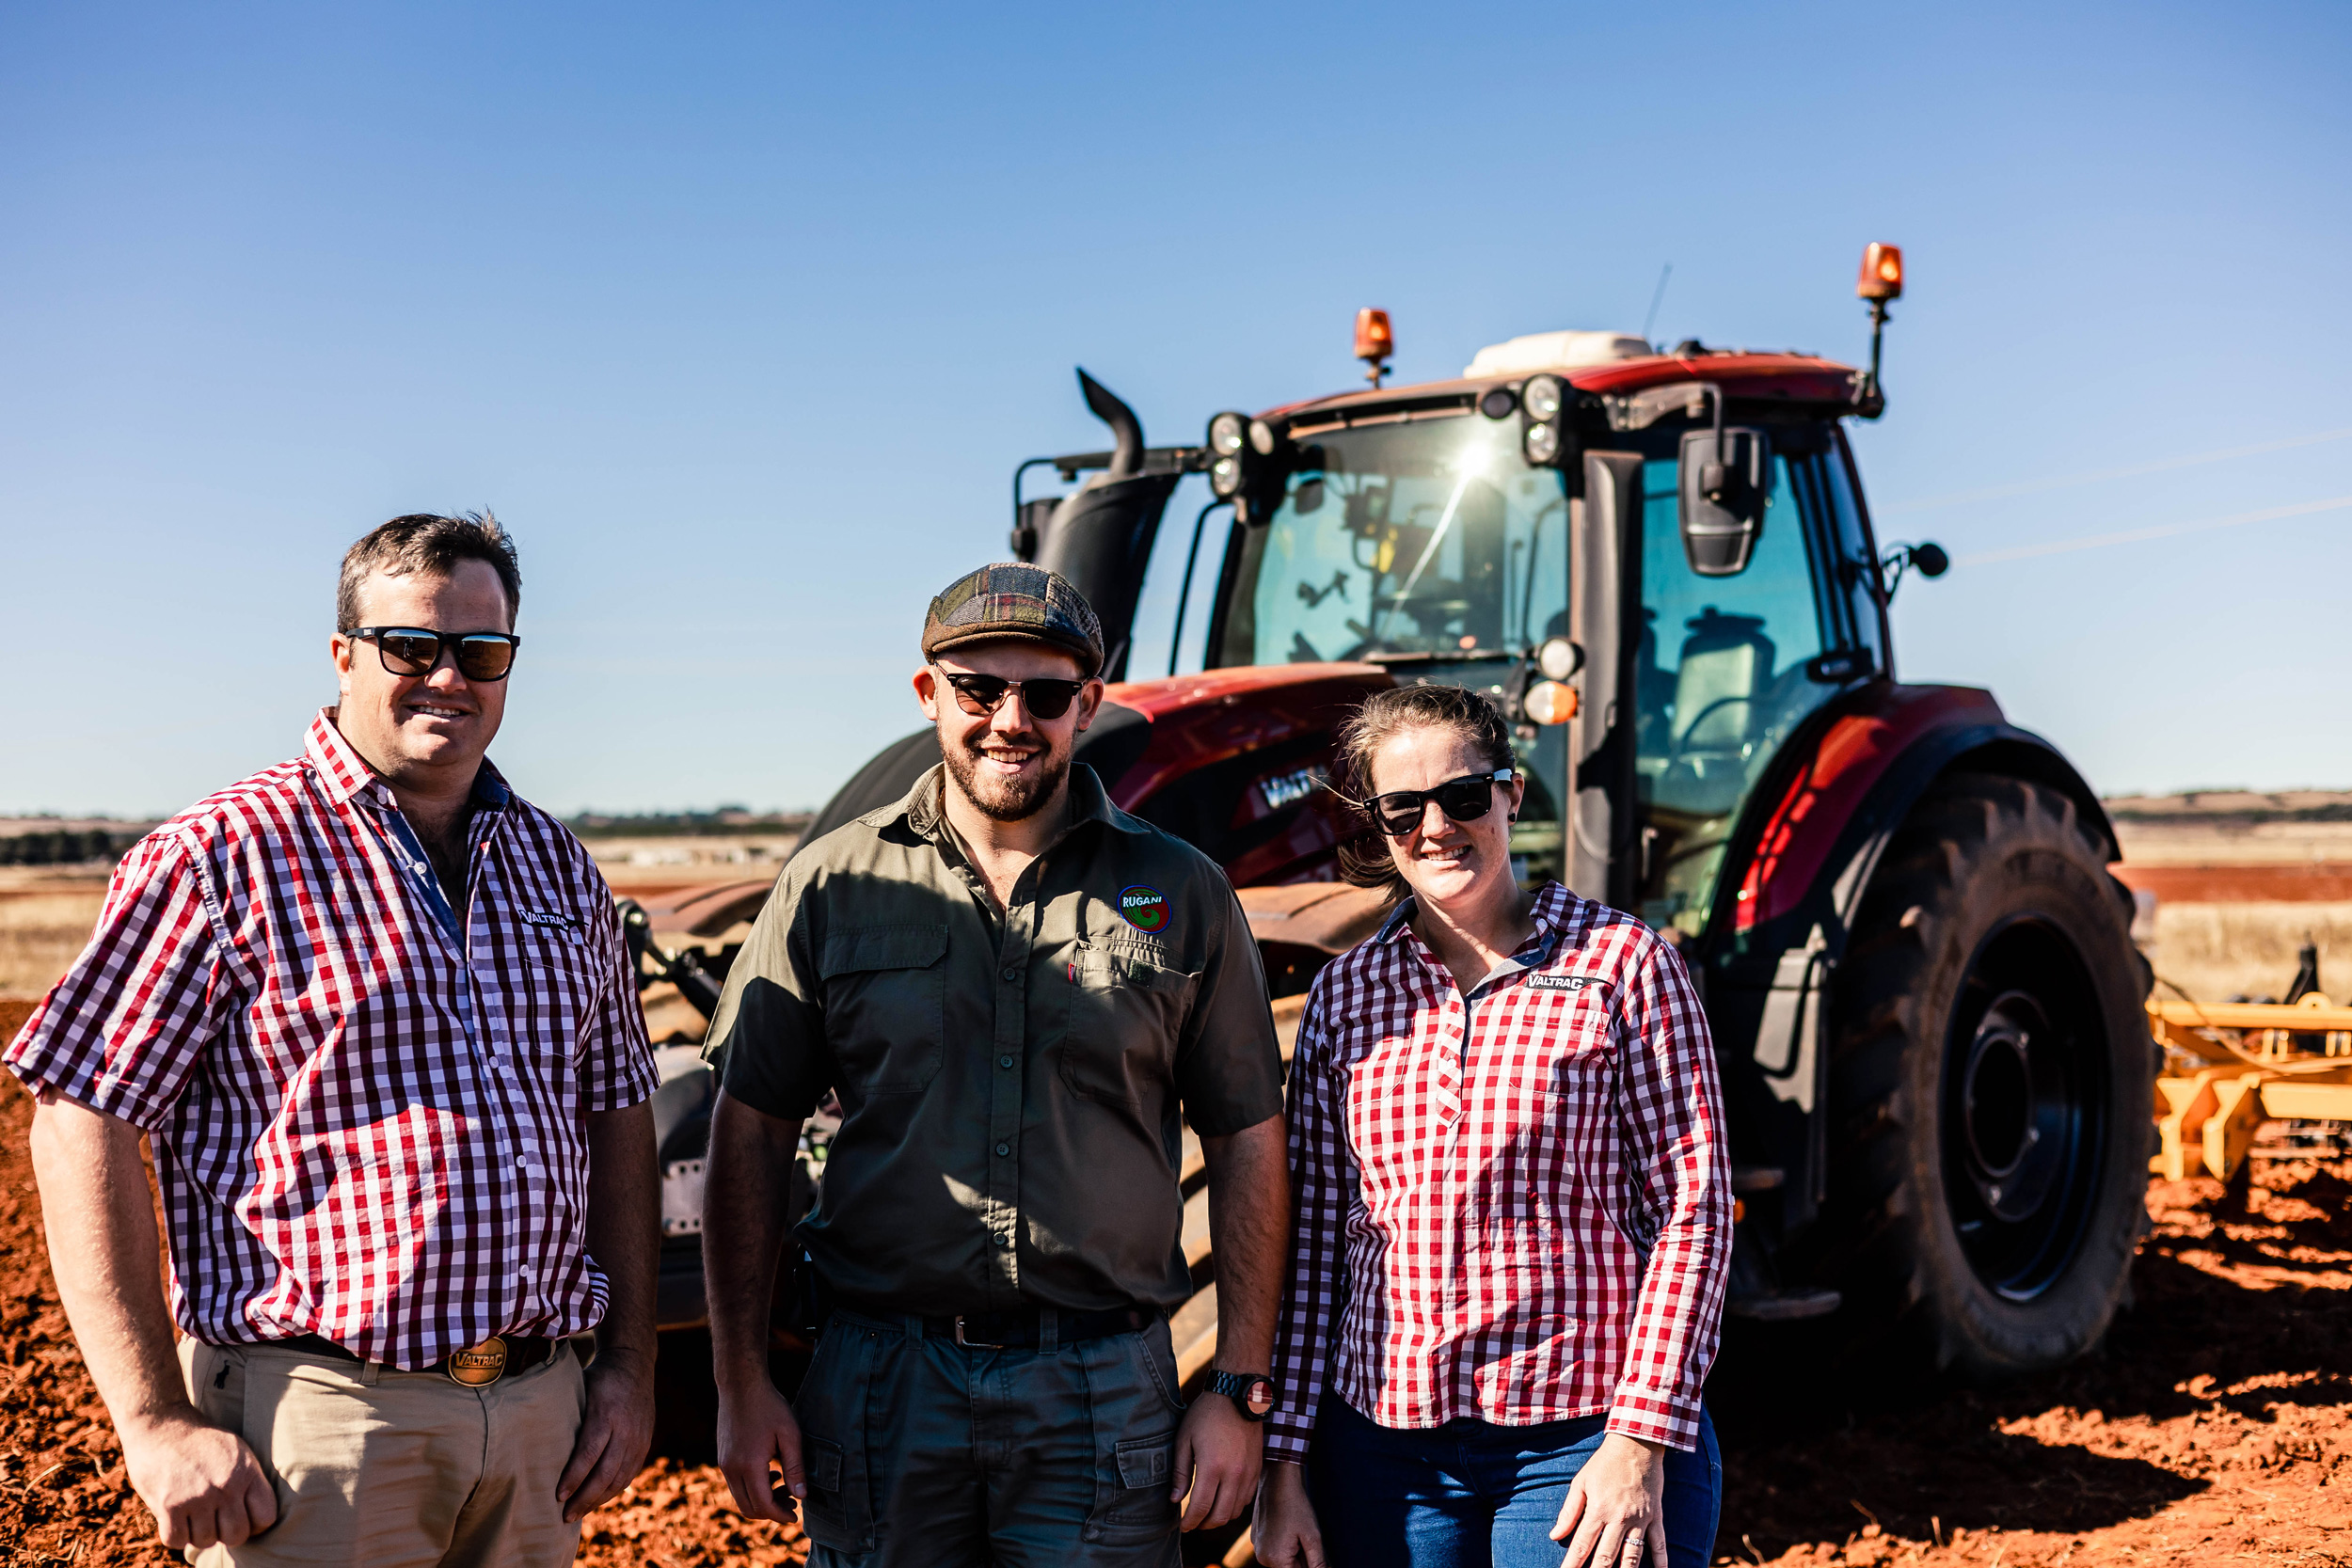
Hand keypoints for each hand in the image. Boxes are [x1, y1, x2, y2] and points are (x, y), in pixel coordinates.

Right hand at [120, 1406, 277, 1550]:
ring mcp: (198, 1497)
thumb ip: (249, 1482)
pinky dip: (175, 1535)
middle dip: (225, 1533)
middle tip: (214, 1520)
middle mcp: (226, 1487)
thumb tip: (257, 1520)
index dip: (254, 1525)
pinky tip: (175, 1519)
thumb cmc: (202, 1442)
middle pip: (236, 1536)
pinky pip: (176, 1540)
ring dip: (198, 1533)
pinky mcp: (169, 1505)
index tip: (241, 1519)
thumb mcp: (238, 1452)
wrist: (162, 1424)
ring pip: (205, 1540)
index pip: (265, 1517)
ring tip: (193, 1515)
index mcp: (247, 1472)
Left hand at [558, 1351, 656, 1522]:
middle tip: (565, 1516)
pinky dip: (612, 1491)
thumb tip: (532, 1442)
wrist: (634, 1363)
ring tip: (578, 1513)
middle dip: (584, 1497)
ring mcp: (639, 1437)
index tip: (557, 1496)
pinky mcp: (645, 1443)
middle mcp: (626, 1427)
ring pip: (619, 1478)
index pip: (589, 1452)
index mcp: (606, 1412)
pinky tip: (597, 1500)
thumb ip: (566, 1416)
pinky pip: (630, 1474)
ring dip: (598, 1500)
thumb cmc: (596, 1378)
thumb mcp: (579, 1388)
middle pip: (606, 1472)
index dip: (574, 1477)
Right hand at [716, 1373, 804, 1523]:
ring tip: (784, 1485)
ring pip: (740, 1498)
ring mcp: (724, 1463)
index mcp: (749, 1464)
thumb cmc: (769, 1406)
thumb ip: (795, 1467)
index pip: (763, 1504)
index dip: (780, 1515)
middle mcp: (731, 1468)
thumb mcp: (789, 1434)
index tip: (796, 1517)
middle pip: (749, 1507)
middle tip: (793, 1503)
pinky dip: (753, 1488)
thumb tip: (802, 1496)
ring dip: (762, 1500)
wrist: (740, 1384)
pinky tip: (771, 1472)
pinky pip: (736, 1484)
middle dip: (772, 1511)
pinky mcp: (722, 1457)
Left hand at [1172, 1390, 1261, 1530]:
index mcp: (1213, 1467)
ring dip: (1220, 1518)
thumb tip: (1174, 1500)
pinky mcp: (1257, 1469)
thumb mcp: (1184, 1439)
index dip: (1190, 1522)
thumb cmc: (1206, 1414)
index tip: (1183, 1526)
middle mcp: (1234, 1474)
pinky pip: (1247, 1499)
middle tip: (1193, 1523)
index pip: (1201, 1508)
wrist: (1237, 1395)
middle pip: (1220, 1516)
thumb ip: (1180, 1472)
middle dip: (1204, 1525)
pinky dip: (1234, 1506)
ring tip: (1206, 1513)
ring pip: (1236, 1511)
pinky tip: (1223, 1500)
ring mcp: (1249, 1473)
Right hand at [1251, 1457, 1325, 1567]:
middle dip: (1302, 1560)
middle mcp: (1261, 1557)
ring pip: (1282, 1559)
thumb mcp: (1312, 1537)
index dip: (1310, 1565)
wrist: (1277, 1480)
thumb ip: (1317, 1563)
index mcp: (1274, 1559)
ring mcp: (1257, 1546)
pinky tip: (1289, 1527)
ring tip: (1298, 1532)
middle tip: (1307, 1540)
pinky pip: (1273, 1548)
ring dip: (1294, 1552)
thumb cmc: (1296, 1506)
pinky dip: (1284, 1543)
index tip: (1310, 1547)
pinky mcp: (1256, 1537)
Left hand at [1552, 1432, 1668, 1567]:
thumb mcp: (1580, 1482)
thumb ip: (1569, 1512)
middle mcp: (1619, 1518)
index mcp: (1598, 1509)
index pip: (1582, 1545)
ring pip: (1633, 1555)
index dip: (1572, 1564)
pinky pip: (1659, 1543)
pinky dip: (1661, 1560)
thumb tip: (1554, 1535)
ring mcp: (1640, 1519)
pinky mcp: (1655, 1516)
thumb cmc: (1604, 1463)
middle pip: (1606, 1556)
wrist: (1636, 1443)